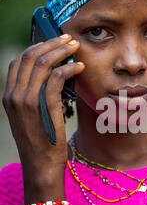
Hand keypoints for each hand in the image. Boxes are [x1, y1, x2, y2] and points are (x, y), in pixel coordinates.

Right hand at [2, 34, 84, 177]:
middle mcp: (14, 95)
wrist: (41, 166)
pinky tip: (79, 67)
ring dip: (61, 51)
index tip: (53, 42)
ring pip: (42, 63)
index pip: (19, 61)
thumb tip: (54, 76)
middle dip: (50, 43)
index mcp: (9, 96)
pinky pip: (55, 77)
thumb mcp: (31, 118)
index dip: (36, 47)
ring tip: (76, 47)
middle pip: (29, 56)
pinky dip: (69, 68)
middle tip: (68, 38)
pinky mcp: (43, 106)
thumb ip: (35, 97)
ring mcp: (27, 100)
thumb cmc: (41, 143)